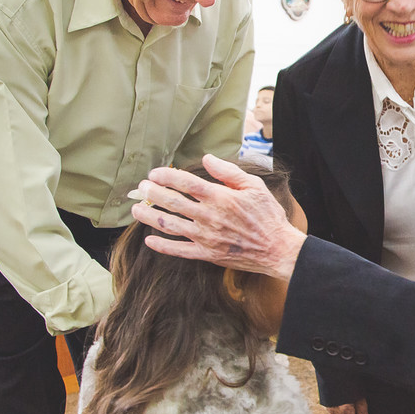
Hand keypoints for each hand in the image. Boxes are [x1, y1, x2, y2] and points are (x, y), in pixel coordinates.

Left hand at [131, 154, 305, 279]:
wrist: (277, 249)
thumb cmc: (268, 216)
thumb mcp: (254, 187)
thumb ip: (228, 172)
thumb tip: (206, 159)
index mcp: (221, 197)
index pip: (186, 183)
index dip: (167, 177)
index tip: (154, 173)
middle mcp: (209, 216)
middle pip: (172, 202)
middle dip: (152, 193)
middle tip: (141, 187)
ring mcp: (206, 237)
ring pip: (170, 225)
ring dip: (150, 216)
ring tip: (137, 209)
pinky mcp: (207, 254)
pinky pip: (179, 250)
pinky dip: (162, 246)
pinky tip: (149, 240)